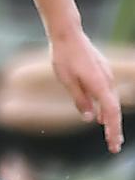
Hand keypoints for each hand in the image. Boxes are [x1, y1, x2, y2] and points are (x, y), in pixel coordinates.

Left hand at [50, 30, 123, 153]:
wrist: (67, 33)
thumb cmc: (64, 56)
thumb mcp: (67, 80)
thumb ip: (79, 100)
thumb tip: (89, 118)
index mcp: (99, 84)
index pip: (111, 112)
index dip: (113, 130)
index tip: (113, 144)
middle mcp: (107, 79)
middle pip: (114, 109)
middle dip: (114, 128)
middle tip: (114, 146)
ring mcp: (106, 73)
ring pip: (111, 100)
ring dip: (110, 118)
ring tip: (109, 134)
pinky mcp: (102, 69)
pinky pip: (107, 92)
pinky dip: (106, 106)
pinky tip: (100, 114)